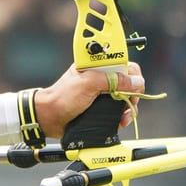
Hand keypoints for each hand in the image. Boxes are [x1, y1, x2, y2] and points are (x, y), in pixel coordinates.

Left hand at [31, 62, 145, 139]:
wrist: (49, 118)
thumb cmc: (62, 97)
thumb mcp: (88, 84)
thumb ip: (112, 80)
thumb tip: (136, 82)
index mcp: (98, 66)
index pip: (124, 64)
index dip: (132, 74)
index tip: (134, 86)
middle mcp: (102, 78)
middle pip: (128, 82)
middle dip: (132, 93)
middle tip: (130, 102)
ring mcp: (102, 94)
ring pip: (125, 97)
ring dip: (128, 107)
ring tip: (124, 116)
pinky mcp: (102, 108)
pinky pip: (118, 110)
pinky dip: (122, 116)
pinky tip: (120, 121)